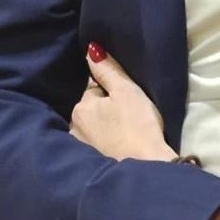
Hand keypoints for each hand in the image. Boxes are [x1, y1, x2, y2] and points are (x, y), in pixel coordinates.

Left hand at [70, 46, 174, 160]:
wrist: (146, 169)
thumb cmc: (139, 126)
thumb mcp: (127, 92)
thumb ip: (108, 70)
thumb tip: (90, 49)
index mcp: (81, 106)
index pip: (92, 88)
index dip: (110, 90)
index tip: (126, 99)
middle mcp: (73, 126)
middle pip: (89, 109)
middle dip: (102, 109)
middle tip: (127, 116)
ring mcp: (79, 148)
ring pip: (90, 128)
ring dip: (101, 127)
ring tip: (122, 133)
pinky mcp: (88, 164)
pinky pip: (93, 145)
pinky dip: (102, 144)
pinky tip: (116, 147)